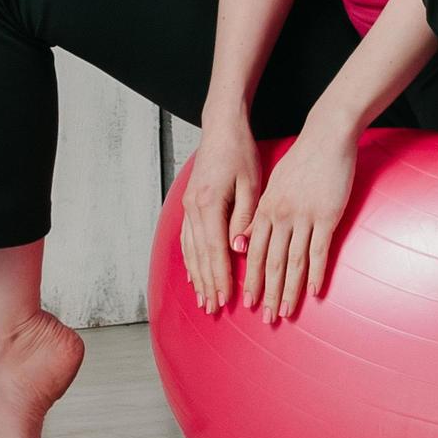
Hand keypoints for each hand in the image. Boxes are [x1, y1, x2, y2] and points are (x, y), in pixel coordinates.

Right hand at [180, 122, 262, 314]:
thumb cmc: (240, 153)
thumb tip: (238, 249)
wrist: (221, 128)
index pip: (215, 250)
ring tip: (202, 300)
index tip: (228, 299)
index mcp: (209, 204)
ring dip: (197, 278)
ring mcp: (188, 207)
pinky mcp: (189, 205)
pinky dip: (190, 261)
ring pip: (190, 251)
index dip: (221, 277)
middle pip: (199, 256)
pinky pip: (187, 240)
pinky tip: (194, 275)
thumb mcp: (251, 184)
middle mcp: (194, 208)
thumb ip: (244, 218)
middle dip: (207, 285)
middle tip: (213, 309)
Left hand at [241, 125, 356, 321]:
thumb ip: (261, 213)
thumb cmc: (301, 160)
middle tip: (266, 318)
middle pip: (272, 263)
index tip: (248, 302)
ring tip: (286, 312)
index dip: (252, 280)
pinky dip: (315, 274)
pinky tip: (313, 293)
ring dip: (289, 291)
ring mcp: (303, 218)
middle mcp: (280, 216)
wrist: (326, 137)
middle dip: (267, 294)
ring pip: (293, 262)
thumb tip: (249, 239)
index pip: (255, 253)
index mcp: (265, 210)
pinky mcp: (327, 217)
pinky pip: (319, 252)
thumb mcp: (272, 185)